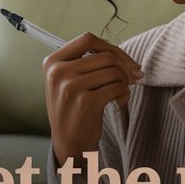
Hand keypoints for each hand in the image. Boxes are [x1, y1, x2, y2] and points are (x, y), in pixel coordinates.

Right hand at [42, 32, 142, 166]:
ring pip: (113, 71)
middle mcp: (58, 72)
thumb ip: (89, 63)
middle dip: (124, 67)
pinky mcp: (85, 102)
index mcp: (52, 62)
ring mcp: (70, 86)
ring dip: (124, 82)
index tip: (126, 61)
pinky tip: (119, 103)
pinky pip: (117, 87)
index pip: (87, 39)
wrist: (69, 144)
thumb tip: (129, 59)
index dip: (111, 47)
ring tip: (120, 94)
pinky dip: (124, 94)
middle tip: (132, 79)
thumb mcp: (69, 81)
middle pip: (105, 56)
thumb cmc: (74, 110)